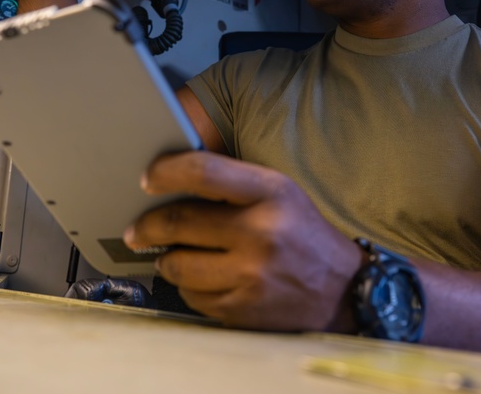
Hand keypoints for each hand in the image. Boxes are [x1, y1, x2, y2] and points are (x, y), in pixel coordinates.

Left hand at [124, 151, 362, 331]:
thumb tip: (172, 178)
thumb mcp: (280, 192)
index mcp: (270, 193)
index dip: (165, 172)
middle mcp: (260, 232)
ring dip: (168, 259)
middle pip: (177, 222)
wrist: (343, 292)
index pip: (202, 171)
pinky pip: (191, 296)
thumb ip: (233, 183)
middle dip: (147, 226)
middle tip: (138, 229)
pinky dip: (189, 287)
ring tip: (178, 254)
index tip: (146, 179)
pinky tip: (205, 279)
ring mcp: (250, 275)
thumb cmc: (304, 235)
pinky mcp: (242, 309)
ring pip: (177, 264)